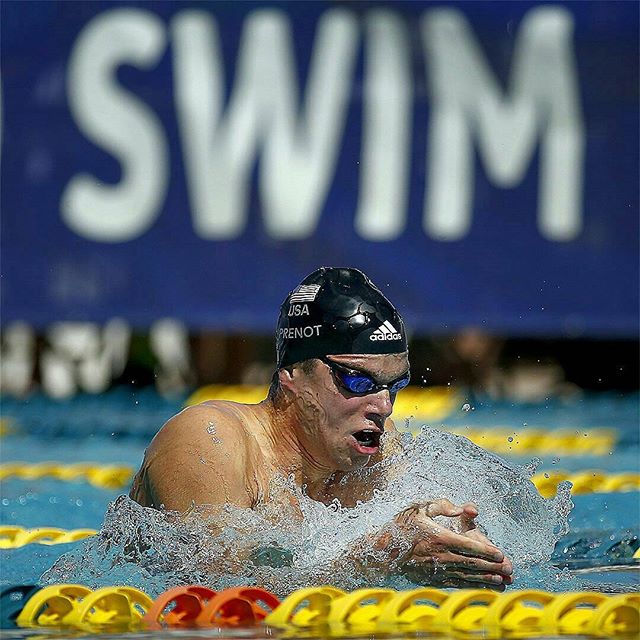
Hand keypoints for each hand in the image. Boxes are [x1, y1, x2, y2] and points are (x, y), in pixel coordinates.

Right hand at [392, 499, 513, 589]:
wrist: (383, 551)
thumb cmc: (401, 527)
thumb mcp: (420, 508)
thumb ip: (442, 506)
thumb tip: (463, 509)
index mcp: (439, 537)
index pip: (469, 546)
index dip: (487, 551)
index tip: (501, 554)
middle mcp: (441, 556)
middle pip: (472, 563)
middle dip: (493, 567)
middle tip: (510, 570)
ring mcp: (437, 570)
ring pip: (467, 576)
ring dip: (486, 579)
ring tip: (501, 581)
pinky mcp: (433, 579)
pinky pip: (456, 583)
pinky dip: (471, 585)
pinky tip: (481, 586)